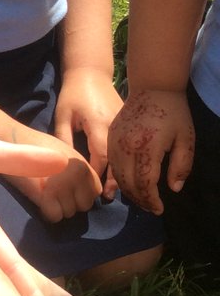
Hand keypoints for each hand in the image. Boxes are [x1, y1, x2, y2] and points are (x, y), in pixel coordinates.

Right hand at [4, 127, 102, 222]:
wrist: (12, 140)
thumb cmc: (36, 146)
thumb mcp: (65, 153)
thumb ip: (78, 171)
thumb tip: (85, 190)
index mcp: (82, 165)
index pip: (95, 192)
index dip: (82, 194)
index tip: (69, 191)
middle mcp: (75, 176)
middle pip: (85, 205)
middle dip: (72, 203)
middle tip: (57, 196)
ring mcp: (60, 186)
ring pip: (69, 213)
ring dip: (58, 209)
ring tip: (47, 197)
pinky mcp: (44, 195)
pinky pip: (55, 216)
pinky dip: (48, 214)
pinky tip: (41, 204)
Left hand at [53, 67, 123, 197]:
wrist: (91, 73)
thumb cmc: (73, 94)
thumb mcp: (63, 115)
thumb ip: (64, 139)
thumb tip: (64, 165)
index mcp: (100, 124)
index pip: (101, 156)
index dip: (98, 174)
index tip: (93, 190)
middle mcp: (115, 126)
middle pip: (118, 158)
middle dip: (114, 179)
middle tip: (108, 197)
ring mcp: (123, 124)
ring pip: (125, 153)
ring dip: (121, 171)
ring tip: (115, 190)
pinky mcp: (125, 123)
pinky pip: (125, 145)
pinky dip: (123, 159)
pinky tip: (119, 171)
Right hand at [107, 88, 194, 213]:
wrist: (153, 86)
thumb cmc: (174, 112)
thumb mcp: (186, 140)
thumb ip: (181, 166)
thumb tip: (173, 188)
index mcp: (146, 147)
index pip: (144, 183)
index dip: (151, 200)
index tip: (159, 209)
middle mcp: (126, 146)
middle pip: (127, 182)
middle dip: (139, 199)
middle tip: (151, 208)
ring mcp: (114, 141)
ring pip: (116, 174)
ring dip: (128, 190)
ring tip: (141, 198)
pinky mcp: (110, 136)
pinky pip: (111, 163)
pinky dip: (119, 176)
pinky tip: (130, 181)